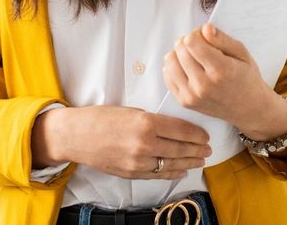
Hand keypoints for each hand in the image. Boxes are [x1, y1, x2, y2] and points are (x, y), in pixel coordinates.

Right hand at [31, 106, 210, 179]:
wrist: (78, 135)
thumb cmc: (103, 117)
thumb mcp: (133, 111)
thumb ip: (154, 119)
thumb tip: (176, 126)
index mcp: (146, 123)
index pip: (181, 129)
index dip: (196, 134)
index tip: (206, 135)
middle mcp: (144, 144)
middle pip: (179, 148)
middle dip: (197, 149)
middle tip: (209, 149)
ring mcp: (137, 162)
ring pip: (171, 164)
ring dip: (189, 162)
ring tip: (201, 160)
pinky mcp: (131, 173)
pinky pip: (157, 174)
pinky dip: (172, 173)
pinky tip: (182, 170)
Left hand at [162, 24, 286, 139]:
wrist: (248, 108)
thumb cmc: (246, 77)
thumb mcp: (242, 53)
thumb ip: (222, 39)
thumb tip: (204, 28)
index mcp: (220, 70)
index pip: (192, 42)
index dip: (197, 33)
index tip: (205, 36)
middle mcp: (203, 84)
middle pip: (180, 49)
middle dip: (188, 41)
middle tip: (201, 45)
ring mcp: (192, 95)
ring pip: (170, 61)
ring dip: (179, 53)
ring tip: (193, 56)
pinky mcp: (185, 102)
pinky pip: (167, 76)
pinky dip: (174, 67)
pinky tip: (187, 66)